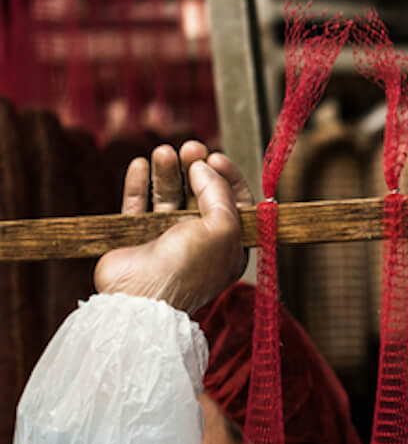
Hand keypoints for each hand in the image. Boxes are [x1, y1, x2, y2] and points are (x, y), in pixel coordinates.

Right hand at [94, 142, 252, 315]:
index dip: (227, 177)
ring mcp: (168, 239)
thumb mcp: (222, 227)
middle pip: (200, 194)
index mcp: (228, 246)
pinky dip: (140, 184)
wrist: (143, 296)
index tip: (215, 157)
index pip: (234, 203)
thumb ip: (219, 191)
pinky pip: (139, 204)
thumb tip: (203, 166)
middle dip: (195, 168)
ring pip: (169, 196)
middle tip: (190, 147)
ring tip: (163, 153)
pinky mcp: (138, 237)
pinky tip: (140, 165)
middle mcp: (200, 242)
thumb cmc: (187, 268)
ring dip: (167, 172)